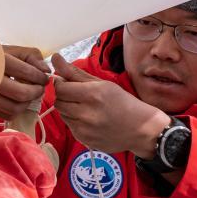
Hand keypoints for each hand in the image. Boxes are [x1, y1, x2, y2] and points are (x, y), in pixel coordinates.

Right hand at [0, 45, 50, 119]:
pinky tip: (17, 100)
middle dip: (36, 91)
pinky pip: (5, 114)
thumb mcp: (7, 48)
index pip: (25, 72)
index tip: (44, 77)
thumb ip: (30, 56)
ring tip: (30, 94)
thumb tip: (45, 70)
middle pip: (21, 94)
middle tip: (39, 87)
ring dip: (27, 102)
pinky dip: (16, 109)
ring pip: (14, 107)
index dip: (40, 76)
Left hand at [51, 54, 169, 155]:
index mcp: (92, 94)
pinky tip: (89, 120)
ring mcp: (84, 129)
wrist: (141, 130)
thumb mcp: (102, 83)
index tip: (68, 83)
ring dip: (68, 109)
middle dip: (64, 97)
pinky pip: (70, 126)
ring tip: (85, 108)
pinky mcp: (84, 140)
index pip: (60, 88)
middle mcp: (86, 113)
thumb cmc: (123, 103)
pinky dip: (75, 121)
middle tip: (77, 95)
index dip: (61, 84)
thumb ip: (75, 72)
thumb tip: (54, 58)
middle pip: (58, 102)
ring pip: (62, 115)